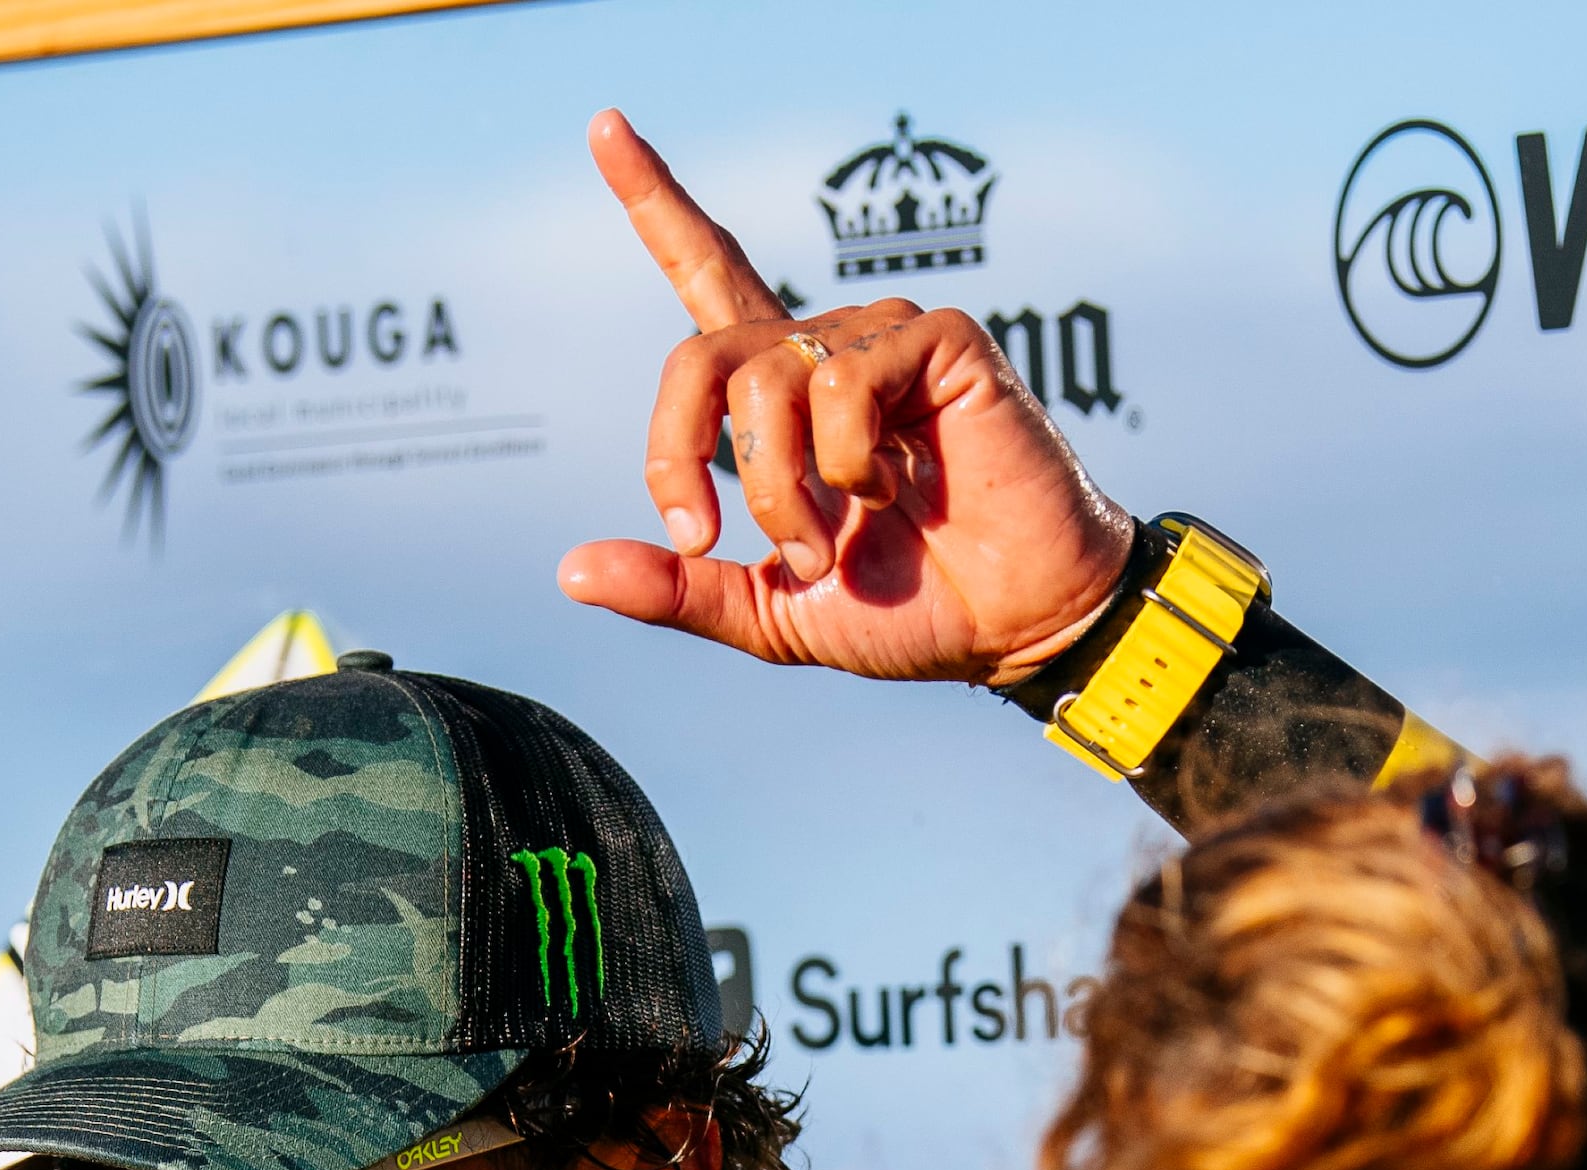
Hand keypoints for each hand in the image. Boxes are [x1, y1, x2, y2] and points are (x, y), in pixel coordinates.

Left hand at [556, 110, 1133, 685]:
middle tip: (708, 535)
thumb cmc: (912, 610)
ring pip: (764, 382)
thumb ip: (681, 586)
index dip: (654, 201)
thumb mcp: (771, 610)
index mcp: (782, 393)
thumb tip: (572, 571)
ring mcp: (880, 339)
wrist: (1013, 626)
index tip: (605, 125)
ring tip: (834, 535)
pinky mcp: (936, 341)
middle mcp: (822, 349)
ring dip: (777, 485)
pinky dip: (847, 459)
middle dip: (680, 454)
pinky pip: (838, 383)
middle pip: (699, 357)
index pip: (708, 274)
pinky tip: (899, 483)